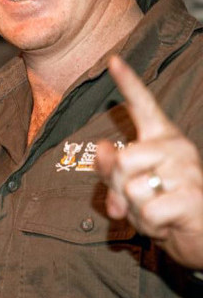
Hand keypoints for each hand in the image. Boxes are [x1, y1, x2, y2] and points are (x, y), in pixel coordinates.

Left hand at [95, 55, 202, 268]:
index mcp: (160, 139)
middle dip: (119, 187)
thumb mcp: (127, 186)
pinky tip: (167, 224)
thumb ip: (111, 167)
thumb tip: (104, 147)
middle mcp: (177, 148)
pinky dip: (150, 225)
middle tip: (139, 198)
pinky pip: (149, 211)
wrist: (198, 237)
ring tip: (155, 210)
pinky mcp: (194, 198)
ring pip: (133, 188)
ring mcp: (188, 171)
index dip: (128, 82)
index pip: (143, 106)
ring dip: (135, 209)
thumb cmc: (159, 205)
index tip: (113, 59)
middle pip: (123, 161)